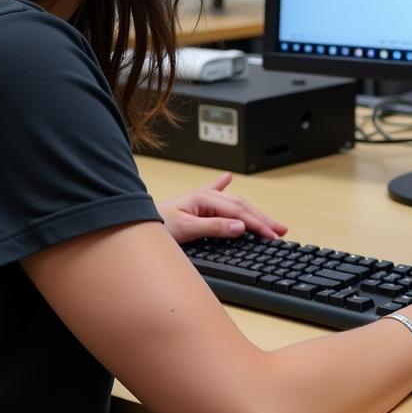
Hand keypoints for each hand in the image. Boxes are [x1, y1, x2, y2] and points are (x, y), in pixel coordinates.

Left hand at [155, 172, 287, 244]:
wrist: (130, 223)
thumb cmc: (154, 226)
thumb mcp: (186, 230)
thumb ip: (214, 227)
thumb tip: (240, 226)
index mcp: (205, 198)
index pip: (239, 213)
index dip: (258, 225)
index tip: (273, 235)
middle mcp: (205, 196)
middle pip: (242, 206)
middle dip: (263, 218)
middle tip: (281, 230)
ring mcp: (201, 199)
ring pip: (235, 203)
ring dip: (253, 211)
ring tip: (269, 220)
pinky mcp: (194, 204)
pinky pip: (214, 192)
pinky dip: (223, 184)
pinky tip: (228, 177)